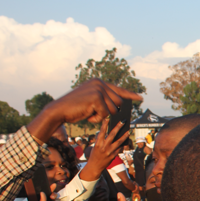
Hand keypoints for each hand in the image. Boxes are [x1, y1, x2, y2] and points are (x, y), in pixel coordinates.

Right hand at [27, 79, 142, 142]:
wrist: (59, 110)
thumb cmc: (75, 108)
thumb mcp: (91, 101)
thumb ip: (105, 100)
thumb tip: (120, 106)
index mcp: (98, 82)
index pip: (119, 89)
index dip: (130, 95)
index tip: (141, 98)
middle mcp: (99, 83)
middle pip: (118, 102)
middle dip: (109, 111)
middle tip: (94, 112)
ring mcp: (98, 89)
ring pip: (113, 109)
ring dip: (102, 115)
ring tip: (89, 112)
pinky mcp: (96, 98)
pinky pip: (105, 114)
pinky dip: (97, 118)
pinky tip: (87, 115)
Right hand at [80, 118, 129, 181]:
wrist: (95, 166)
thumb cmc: (95, 155)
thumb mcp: (95, 146)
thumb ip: (101, 140)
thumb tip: (110, 134)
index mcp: (98, 143)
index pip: (102, 132)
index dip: (105, 125)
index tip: (108, 118)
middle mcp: (104, 147)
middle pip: (112, 135)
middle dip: (118, 127)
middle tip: (123, 121)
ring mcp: (110, 151)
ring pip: (119, 142)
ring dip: (124, 136)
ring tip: (128, 131)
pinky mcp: (114, 155)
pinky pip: (120, 148)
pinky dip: (124, 144)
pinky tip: (127, 140)